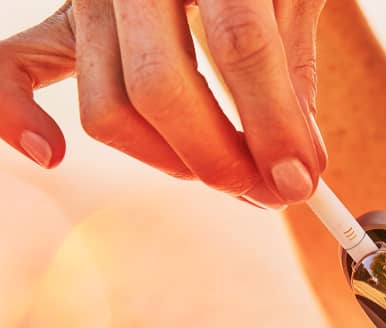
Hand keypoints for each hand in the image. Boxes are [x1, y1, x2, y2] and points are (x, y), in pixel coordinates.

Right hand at [0, 0, 326, 206]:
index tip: (299, 181)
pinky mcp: (65, 19)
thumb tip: (298, 163)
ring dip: (168, 162)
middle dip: (219, 159)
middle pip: (161, 88)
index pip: (240, 45)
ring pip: (107, 106)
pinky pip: (18, 66)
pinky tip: (51, 152)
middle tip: (266, 193)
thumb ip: (292, 68)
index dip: (275, 127)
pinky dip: (16, 114)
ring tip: (222, 174)